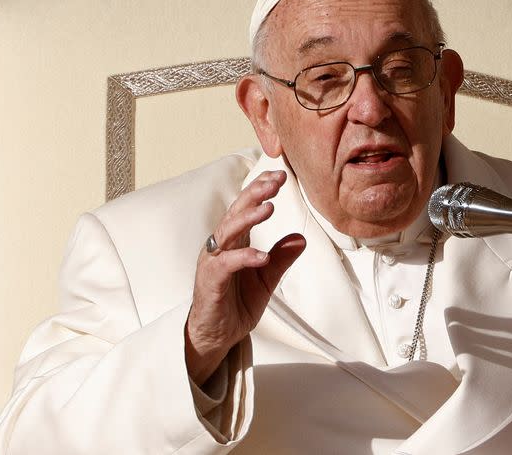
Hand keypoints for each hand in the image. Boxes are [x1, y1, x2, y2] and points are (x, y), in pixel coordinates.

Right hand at [185, 170, 305, 383]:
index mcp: (234, 241)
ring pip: (228, 232)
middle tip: (276, 181)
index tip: (281, 175)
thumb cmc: (237, 303)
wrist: (217, 336)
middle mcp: (221, 246)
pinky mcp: (210, 281)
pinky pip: (226, 264)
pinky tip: (263, 255)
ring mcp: (213, 262)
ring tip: (269, 208)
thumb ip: (282, 259)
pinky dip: (244, 257)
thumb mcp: (267, 279)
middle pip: (236, 211)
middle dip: (255, 194)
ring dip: (248, 218)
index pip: (246, 207)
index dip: (261, 190)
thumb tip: (301, 239)